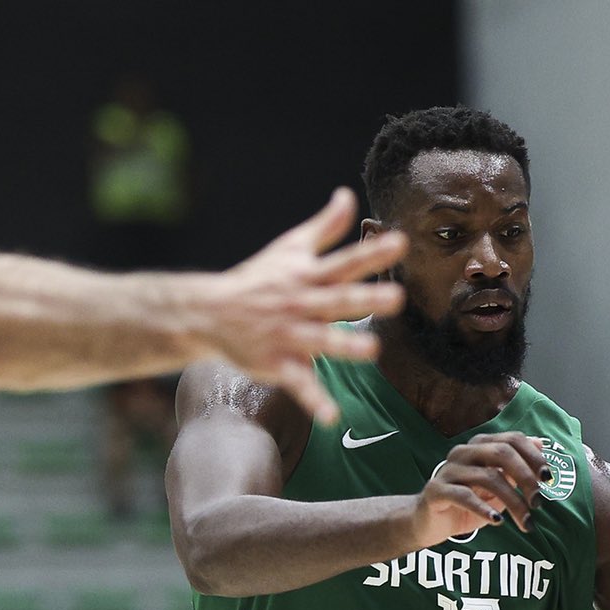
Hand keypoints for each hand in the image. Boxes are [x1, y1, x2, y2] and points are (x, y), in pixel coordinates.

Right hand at [208, 189, 405, 423]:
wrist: (209, 312)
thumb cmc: (258, 279)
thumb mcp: (290, 248)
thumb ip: (324, 227)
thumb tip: (347, 193)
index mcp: (307, 276)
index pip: (345, 261)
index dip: (372, 252)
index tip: (400, 242)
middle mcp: (300, 304)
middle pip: (337, 300)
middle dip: (366, 299)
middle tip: (397, 297)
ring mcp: (288, 335)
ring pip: (320, 341)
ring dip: (344, 345)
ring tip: (371, 351)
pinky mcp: (277, 363)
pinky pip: (299, 383)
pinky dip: (314, 400)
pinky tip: (332, 416)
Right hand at [412, 432, 550, 546]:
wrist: (428, 522)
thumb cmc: (467, 502)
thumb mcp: (496, 485)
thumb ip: (516, 466)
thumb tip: (540, 443)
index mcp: (480, 446)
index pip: (512, 439)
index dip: (534, 456)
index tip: (548, 478)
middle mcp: (463, 452)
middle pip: (502, 454)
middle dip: (526, 478)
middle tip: (538, 503)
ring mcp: (448, 470)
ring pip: (488, 477)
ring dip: (513, 501)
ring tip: (526, 521)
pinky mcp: (436, 490)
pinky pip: (464, 496)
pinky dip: (484, 508)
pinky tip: (498, 521)